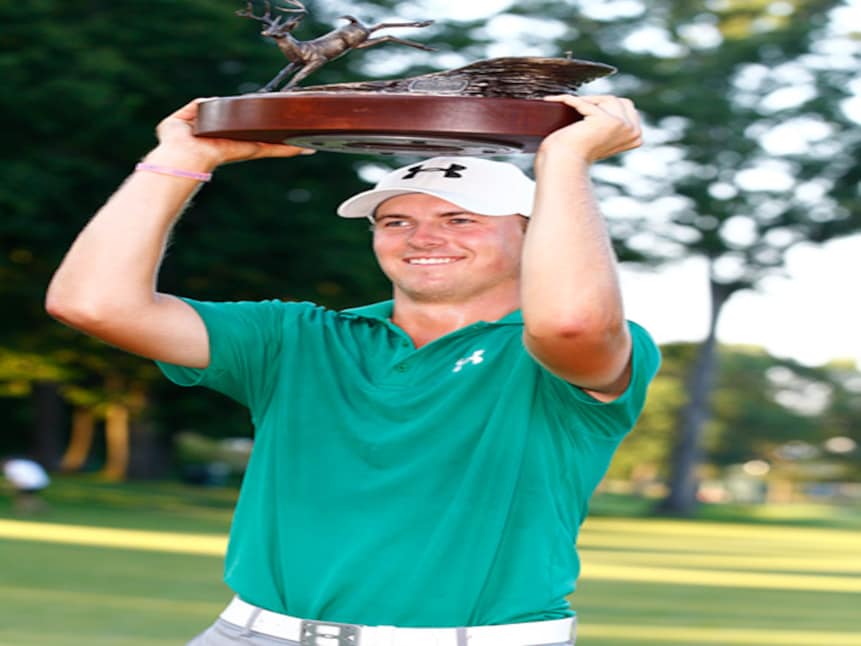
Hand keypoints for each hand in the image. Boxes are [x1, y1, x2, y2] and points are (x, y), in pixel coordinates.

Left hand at [151, 98, 314, 169]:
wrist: (179, 155)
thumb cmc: (175, 141)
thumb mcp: (181, 118)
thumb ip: (195, 107)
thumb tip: (210, 102)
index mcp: (222, 136)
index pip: (243, 131)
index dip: (257, 127)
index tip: (270, 125)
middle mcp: (236, 143)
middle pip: (263, 139)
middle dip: (280, 138)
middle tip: (297, 135)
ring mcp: (243, 148)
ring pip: (272, 146)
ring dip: (290, 145)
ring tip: (309, 143)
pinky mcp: (247, 150)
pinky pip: (271, 149)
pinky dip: (287, 150)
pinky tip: (304, 149)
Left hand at [538, 95, 641, 163]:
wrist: (565, 165)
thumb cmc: (579, 152)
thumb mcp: (602, 135)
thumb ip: (613, 121)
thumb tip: (614, 102)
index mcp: (636, 136)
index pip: (626, 106)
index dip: (606, 105)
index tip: (587, 109)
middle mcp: (633, 130)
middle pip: (617, 100)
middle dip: (598, 101)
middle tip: (577, 107)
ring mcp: (621, 124)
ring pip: (604, 99)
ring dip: (585, 101)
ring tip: (568, 107)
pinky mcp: (604, 119)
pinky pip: (582, 102)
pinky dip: (566, 100)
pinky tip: (553, 100)